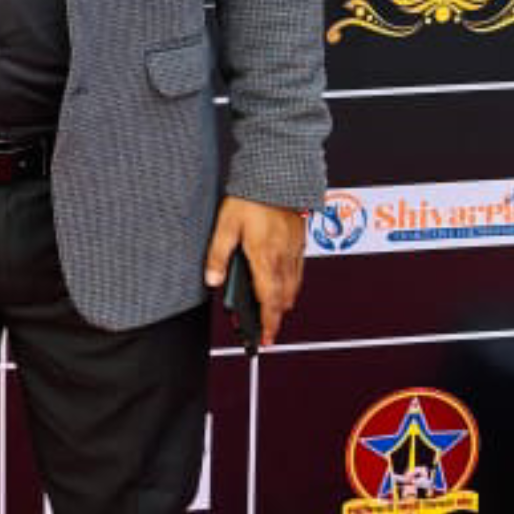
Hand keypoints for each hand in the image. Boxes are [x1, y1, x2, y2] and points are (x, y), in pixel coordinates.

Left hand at [202, 195, 305, 347]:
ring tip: (272, 311)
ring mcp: (295, 250)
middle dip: (276, 316)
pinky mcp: (300, 241)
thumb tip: (212, 280)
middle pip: (284, 298)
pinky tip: (282, 283)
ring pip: (294, 286)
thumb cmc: (252, 197)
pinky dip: (291, 284)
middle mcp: (284, 257)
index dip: (268, 324)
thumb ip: (218, 255)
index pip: (269, 301)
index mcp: (265, 257)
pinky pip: (298, 271)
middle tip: (266, 329)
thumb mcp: (226, 225)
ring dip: (284, 302)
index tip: (266, 339)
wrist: (278, 175)